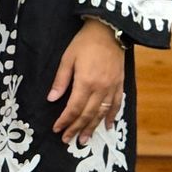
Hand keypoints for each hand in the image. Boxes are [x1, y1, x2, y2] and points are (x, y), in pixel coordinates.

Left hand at [48, 18, 124, 143]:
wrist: (109, 30)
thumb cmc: (85, 42)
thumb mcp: (68, 58)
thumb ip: (61, 80)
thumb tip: (51, 99)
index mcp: (85, 82)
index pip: (73, 107)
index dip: (65, 120)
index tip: (57, 129)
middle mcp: (100, 88)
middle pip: (87, 114)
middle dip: (76, 128)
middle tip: (68, 140)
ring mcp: (112, 87)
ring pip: (102, 113)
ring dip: (93, 128)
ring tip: (85, 140)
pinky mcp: (120, 83)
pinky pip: (117, 104)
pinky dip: (112, 116)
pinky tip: (108, 126)